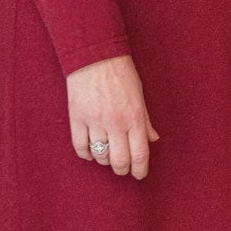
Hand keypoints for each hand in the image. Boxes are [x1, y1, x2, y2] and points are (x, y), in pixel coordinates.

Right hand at [66, 53, 158, 177]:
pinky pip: (80, 146)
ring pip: (100, 156)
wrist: (95, 55)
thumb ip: (145, 120)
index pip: (139, 154)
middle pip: (119, 160)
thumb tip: (153, 140)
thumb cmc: (121, 73)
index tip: (139, 175)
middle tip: (122, 169)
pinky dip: (86, 154)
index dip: (139, 169)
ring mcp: (95, 121)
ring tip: (107, 155)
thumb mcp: (139, 95)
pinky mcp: (77, 117)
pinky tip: (90, 152)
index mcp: (134, 117)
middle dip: (122, 169)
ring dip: (104, 160)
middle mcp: (115, 122)